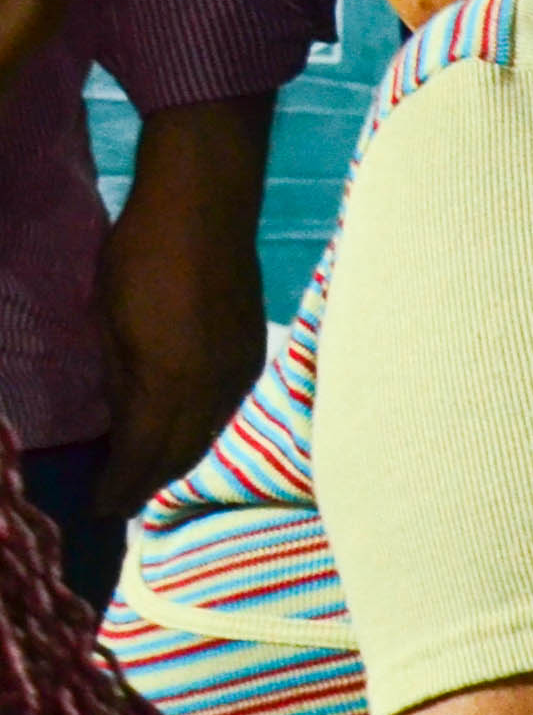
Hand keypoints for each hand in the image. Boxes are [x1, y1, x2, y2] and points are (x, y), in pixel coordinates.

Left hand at [96, 96, 274, 514]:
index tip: (100, 511)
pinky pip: (224, 408)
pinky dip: (201, 430)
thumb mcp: (111, 321)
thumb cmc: (142, 254)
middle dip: (152, 482)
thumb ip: (122, 379)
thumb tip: (125, 421)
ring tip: (151, 477)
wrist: (206, 203)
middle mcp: (216, 385)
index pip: (146, 453)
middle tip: (123, 504)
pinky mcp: (251, 351)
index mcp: (173, 380)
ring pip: (209, 432)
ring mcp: (240, 368)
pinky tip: (185, 431)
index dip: (122, 486)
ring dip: (179, 458)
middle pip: (184, 451)